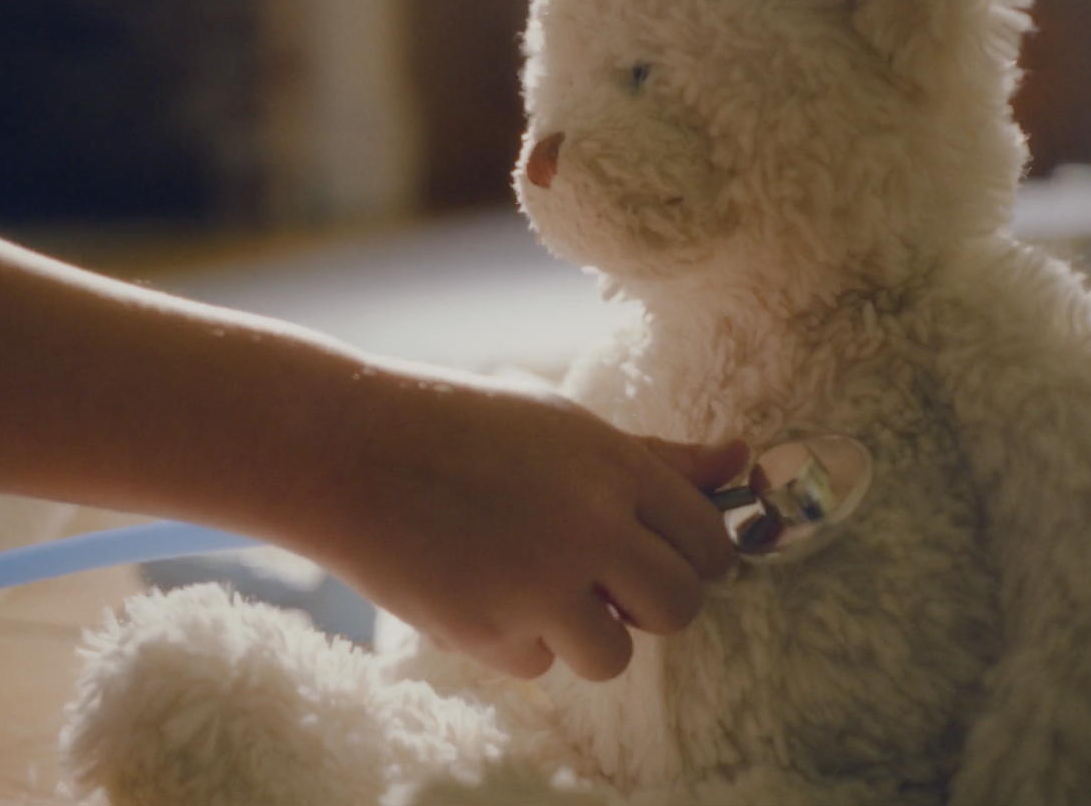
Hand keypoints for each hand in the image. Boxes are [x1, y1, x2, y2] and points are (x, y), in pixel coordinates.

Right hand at [306, 367, 745, 681]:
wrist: (347, 451)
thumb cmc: (461, 426)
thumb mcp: (562, 425)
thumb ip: (655, 458)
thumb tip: (742, 460)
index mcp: (613, 468)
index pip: (710, 542)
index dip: (689, 552)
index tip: (655, 548)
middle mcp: (588, 529)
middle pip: (680, 607)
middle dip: (651, 603)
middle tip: (607, 580)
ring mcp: (537, 586)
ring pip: (614, 654)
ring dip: (584, 631)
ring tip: (534, 583)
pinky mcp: (486, 632)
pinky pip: (537, 664)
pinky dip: (516, 638)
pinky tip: (478, 585)